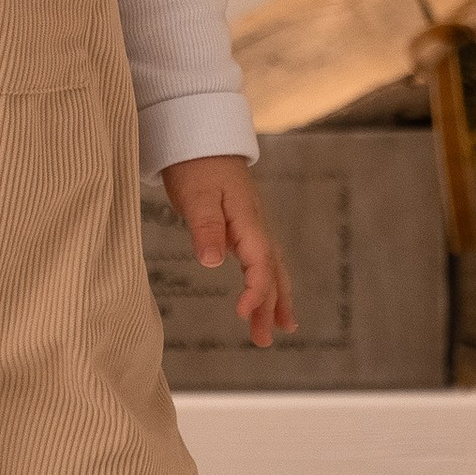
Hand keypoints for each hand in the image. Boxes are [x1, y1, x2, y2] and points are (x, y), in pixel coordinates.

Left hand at [160, 154, 294, 351]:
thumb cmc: (196, 163)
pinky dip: (267, 280)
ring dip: (275, 297)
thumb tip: (214, 262)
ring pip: (271, 266)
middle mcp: (256, 224)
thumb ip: (205, 227)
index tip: (242, 314)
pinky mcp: (243, 223)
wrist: (201, 135)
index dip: (255, 291)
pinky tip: (264, 295)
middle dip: (271, 306)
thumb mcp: (195, 194)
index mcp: (247, 219)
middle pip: (271, 271)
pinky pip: (262, 258)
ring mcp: (252, 224)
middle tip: (265, 339)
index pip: (260, 263)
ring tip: (279, 328)